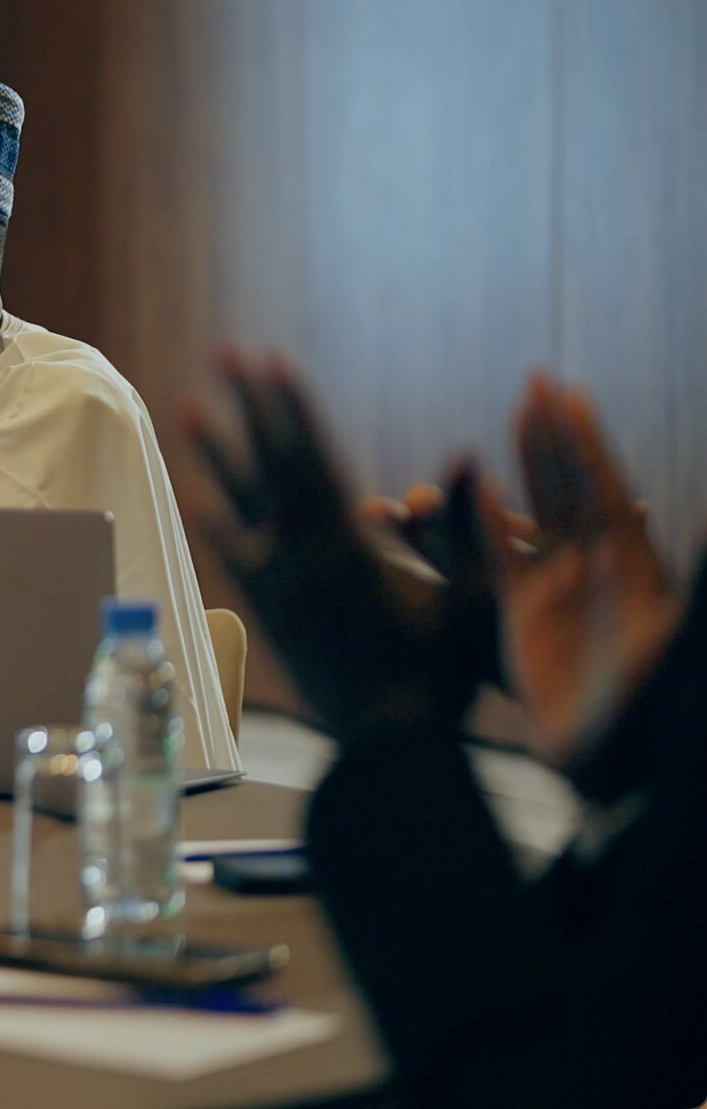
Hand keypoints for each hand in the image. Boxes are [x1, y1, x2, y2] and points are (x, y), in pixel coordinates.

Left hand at [185, 353, 451, 742]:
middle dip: (248, 406)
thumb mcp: (470, 598)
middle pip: (267, 465)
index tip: (271, 361)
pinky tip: (197, 494)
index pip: (310, 459)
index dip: (289, 407)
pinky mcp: (268, 613)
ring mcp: (277, 585)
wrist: (388, 748)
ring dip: (218, 451)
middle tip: (225, 352)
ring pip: (239, 503)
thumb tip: (465, 453)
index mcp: (347, 549)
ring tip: (190, 405)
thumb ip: (465, 525)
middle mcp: (300, 559)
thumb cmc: (442, 676)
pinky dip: (217, 520)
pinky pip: (236, 554)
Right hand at [495, 376, 677, 767]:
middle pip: (568, 486)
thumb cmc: (657, 708)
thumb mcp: (682, 642)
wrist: (618, 768)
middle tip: (535, 382)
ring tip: (506, 420)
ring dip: (517, 465)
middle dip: (552, 435)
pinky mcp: (519, 617)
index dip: (587, 443)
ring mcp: (557, 588)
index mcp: (636, 567)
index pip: (605, 488)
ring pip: (531, 510)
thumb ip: (697, 583)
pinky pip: (493, 558)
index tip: (570, 396)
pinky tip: (467, 488)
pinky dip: (480, 522)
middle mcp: (597, 568)